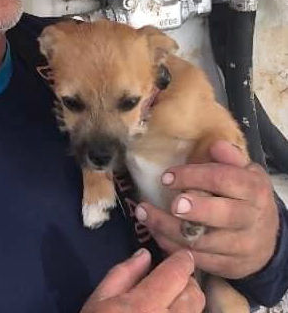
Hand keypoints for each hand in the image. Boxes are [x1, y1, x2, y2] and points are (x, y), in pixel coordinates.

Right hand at [81, 248, 203, 312]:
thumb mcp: (99, 300)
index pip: (177, 273)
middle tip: (173, 281)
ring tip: (170, 303)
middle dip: (186, 282)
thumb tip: (145, 255)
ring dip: (188, 304)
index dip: (181, 260)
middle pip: (195, 294)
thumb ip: (124, 274)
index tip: (180, 256)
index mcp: (145, 305)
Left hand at [135, 141, 279, 278]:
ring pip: (203, 242)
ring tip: (143, 213)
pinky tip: (155, 232)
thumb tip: (215, 145)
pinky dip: (172, 246)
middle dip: (193, 209)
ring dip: (168, 229)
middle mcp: (250, 219)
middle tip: (169, 203)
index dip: (193, 176)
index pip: (223, 180)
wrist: (267, 240)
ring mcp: (240, 246)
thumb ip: (229, 158)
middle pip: (221, 216)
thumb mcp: (246, 173)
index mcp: (253, 190)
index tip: (166, 177)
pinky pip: (197, 260)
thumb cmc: (246, 197)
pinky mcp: (228, 266)